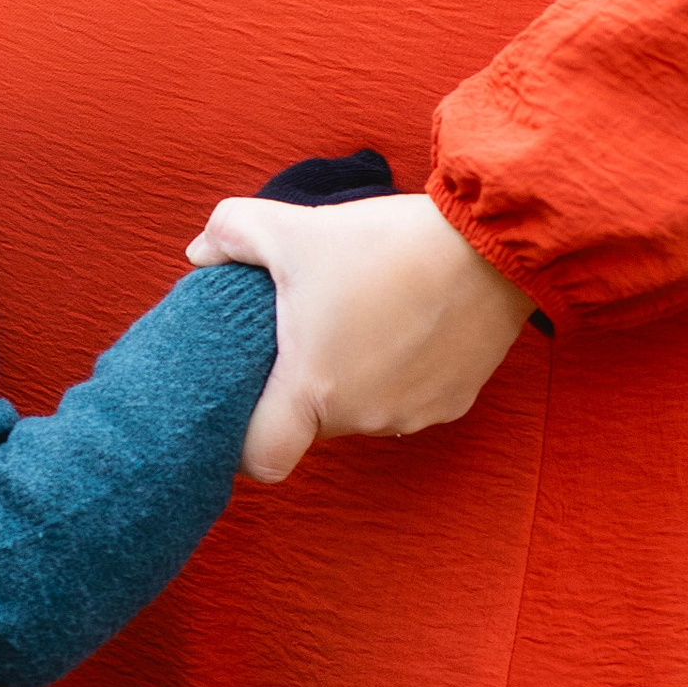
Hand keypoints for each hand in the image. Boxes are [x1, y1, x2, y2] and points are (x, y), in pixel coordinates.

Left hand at [187, 191, 534, 483]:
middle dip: (305, 379)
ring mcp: (409, 417)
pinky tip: (411, 316)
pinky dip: (401, 368)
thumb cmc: (383, 243)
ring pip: (362, 408)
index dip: (244, 438)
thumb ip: (230, 233)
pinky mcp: (451, 405)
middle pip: (312, 421)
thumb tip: (198, 252)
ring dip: (355, 372)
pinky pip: (408, 397)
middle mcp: (360, 419)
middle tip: (312, 320)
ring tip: (367, 307)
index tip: (249, 399)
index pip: (261, 459)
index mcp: (313, 389)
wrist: (489, 245)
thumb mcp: (293, 227)